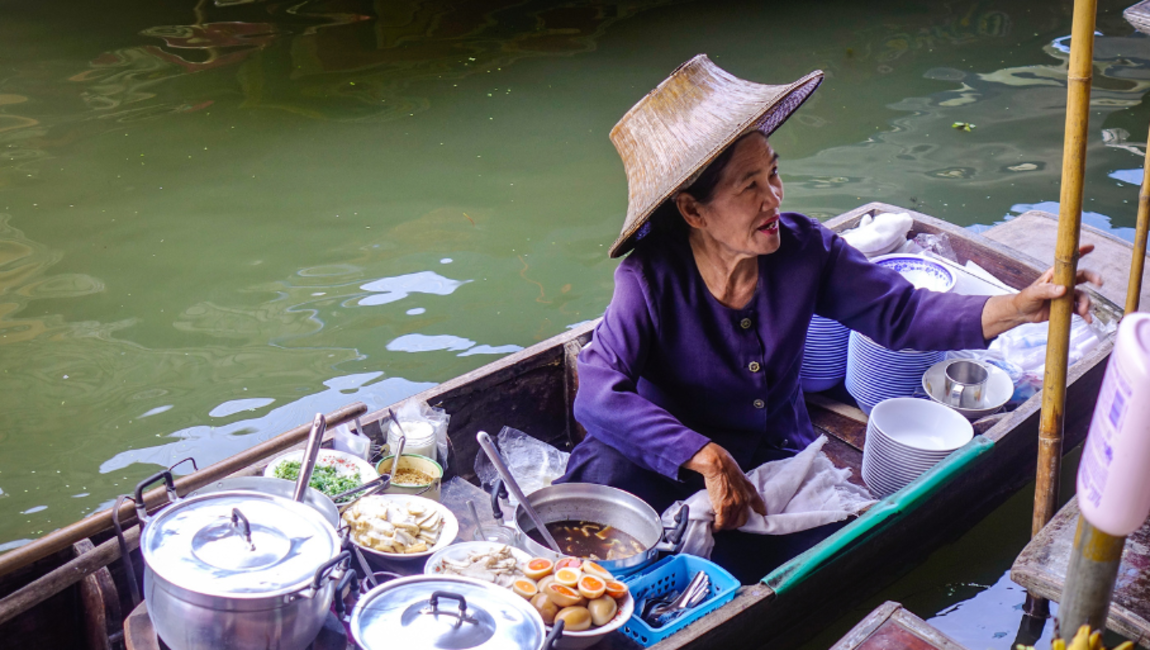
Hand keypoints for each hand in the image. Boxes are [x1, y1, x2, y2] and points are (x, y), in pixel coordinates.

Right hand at [683, 442, 766, 530]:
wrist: (718, 465)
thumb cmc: (727, 467)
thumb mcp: (742, 478)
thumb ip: (742, 488)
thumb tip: (738, 494)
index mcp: (752, 492)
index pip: (760, 508)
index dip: (759, 516)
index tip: (757, 519)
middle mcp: (745, 501)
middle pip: (743, 520)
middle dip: (736, 524)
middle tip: (730, 523)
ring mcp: (734, 505)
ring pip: (732, 523)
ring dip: (726, 526)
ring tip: (721, 524)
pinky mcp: (723, 507)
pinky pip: (722, 522)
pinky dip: (718, 526)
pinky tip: (715, 527)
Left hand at [981, 244, 1102, 338]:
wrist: (1022, 313)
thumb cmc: (1025, 299)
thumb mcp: (1033, 293)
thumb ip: (1047, 290)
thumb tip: (1064, 289)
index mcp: (1055, 275)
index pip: (1069, 262)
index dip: (1080, 252)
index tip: (1091, 246)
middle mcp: (1064, 283)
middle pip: (1083, 277)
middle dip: (1093, 278)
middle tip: (1100, 283)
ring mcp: (1067, 295)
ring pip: (1083, 296)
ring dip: (1086, 303)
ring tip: (1083, 311)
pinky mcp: (1067, 307)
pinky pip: (1080, 309)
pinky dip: (1085, 314)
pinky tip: (1088, 319)